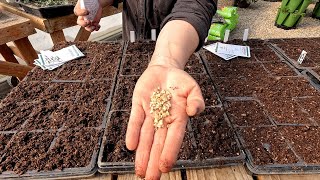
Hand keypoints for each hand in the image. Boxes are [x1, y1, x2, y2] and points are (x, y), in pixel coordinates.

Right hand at [74, 0, 102, 31]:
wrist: (96, 3)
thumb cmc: (89, 2)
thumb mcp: (85, 1)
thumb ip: (83, 3)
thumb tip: (85, 5)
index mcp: (79, 10)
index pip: (77, 12)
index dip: (81, 13)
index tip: (87, 11)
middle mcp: (82, 17)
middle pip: (80, 23)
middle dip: (84, 24)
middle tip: (88, 21)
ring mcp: (88, 21)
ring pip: (87, 27)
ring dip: (90, 28)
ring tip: (94, 26)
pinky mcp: (94, 23)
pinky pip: (94, 28)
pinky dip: (96, 28)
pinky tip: (98, 25)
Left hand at [126, 64, 204, 178]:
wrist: (165, 70)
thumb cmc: (181, 82)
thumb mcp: (193, 89)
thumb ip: (196, 100)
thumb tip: (193, 112)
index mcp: (178, 118)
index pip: (173, 138)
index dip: (169, 152)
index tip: (165, 167)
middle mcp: (163, 120)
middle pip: (157, 143)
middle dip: (153, 161)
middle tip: (149, 179)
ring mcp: (150, 113)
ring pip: (145, 137)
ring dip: (142, 154)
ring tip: (139, 171)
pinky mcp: (138, 105)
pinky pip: (135, 120)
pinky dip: (133, 132)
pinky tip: (131, 146)